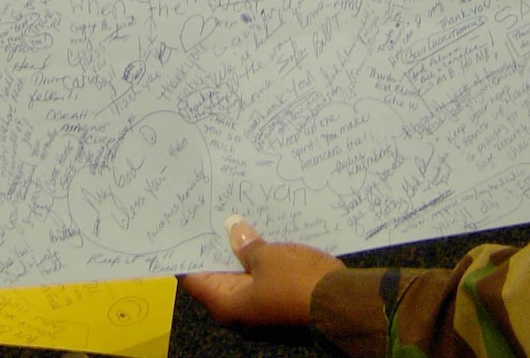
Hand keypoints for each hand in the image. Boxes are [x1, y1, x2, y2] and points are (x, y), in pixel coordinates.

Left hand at [180, 216, 345, 327]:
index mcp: (228, 306)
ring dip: (244, 251)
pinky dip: (263, 259)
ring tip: (239, 217)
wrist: (343, 306)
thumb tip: (233, 230)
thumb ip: (248, 245)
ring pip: (246, 276)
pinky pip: (266, 279)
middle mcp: (241, 313)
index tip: (187, 227)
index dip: (190, 252)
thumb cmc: (297, 283)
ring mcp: (263, 310)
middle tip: (214, 215)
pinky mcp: (282, 304)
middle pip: (220, 276)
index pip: (195, 278)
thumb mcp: (269, 257)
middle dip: (219, 246)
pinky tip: (266, 234)